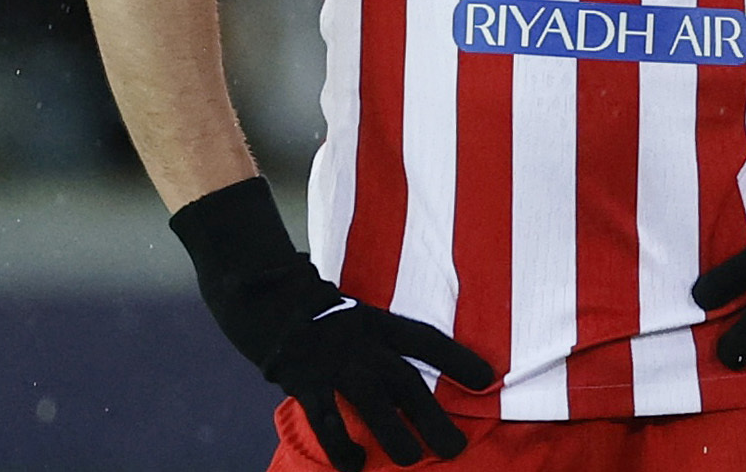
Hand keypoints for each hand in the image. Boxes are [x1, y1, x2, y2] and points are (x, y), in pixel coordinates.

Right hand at [172, 176, 495, 469]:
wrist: (256, 291)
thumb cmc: (304, 304)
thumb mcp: (348, 312)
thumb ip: (371, 339)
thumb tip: (396, 373)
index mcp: (374, 320)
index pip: (425, 339)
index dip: (457, 359)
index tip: (488, 379)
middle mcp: (360, 340)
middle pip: (405, 381)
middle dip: (433, 417)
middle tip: (457, 449)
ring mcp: (332, 359)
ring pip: (373, 402)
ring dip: (394, 436)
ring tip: (410, 462)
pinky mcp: (303, 377)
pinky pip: (327, 417)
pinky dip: (342, 444)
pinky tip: (354, 465)